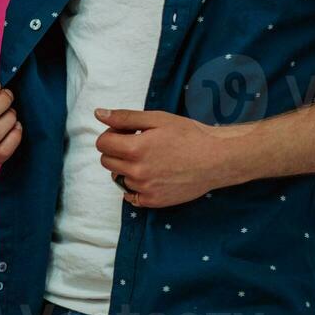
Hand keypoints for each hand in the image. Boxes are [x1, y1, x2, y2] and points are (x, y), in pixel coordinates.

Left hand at [93, 108, 240, 207]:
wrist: (216, 158)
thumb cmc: (188, 134)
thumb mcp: (156, 119)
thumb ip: (124, 117)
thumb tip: (98, 114)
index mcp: (135, 149)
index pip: (102, 143)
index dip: (111, 134)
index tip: (126, 132)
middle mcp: (137, 171)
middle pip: (106, 161)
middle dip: (116, 150)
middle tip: (137, 144)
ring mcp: (145, 189)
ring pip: (118, 177)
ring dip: (125, 167)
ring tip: (147, 159)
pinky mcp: (154, 201)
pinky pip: (130, 196)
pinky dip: (133, 187)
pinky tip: (149, 176)